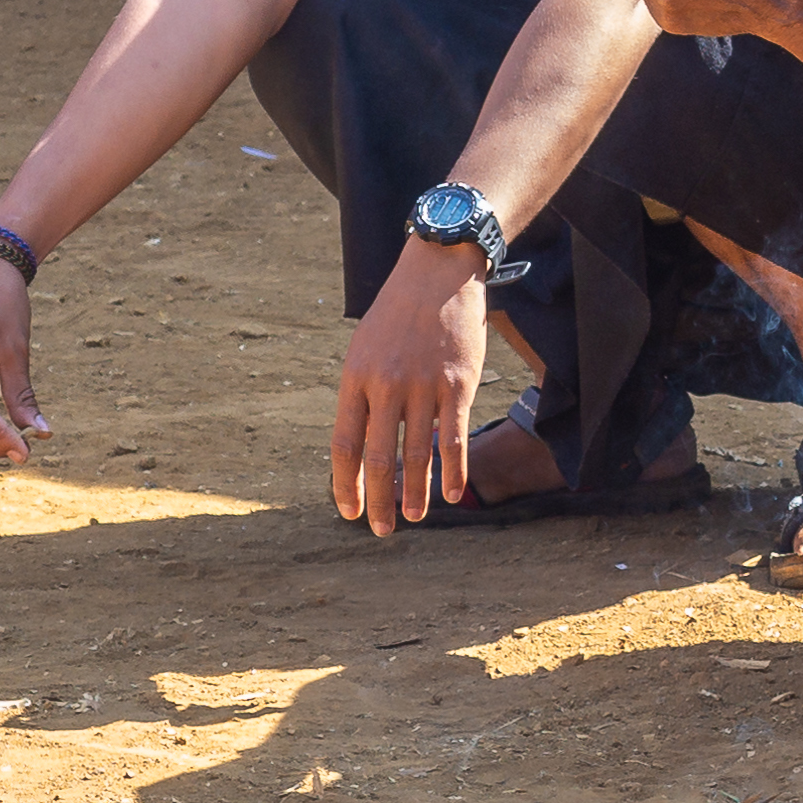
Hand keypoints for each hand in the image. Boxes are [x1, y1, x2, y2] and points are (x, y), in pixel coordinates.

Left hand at [330, 238, 485, 535]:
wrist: (438, 271)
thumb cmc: (398, 313)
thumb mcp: (365, 348)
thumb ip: (361, 394)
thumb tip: (359, 444)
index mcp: (355, 378)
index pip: (344, 444)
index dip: (344, 484)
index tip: (348, 511)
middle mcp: (386, 385)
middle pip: (378, 457)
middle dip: (377, 500)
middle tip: (380, 530)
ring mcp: (423, 385)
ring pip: (417, 454)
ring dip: (414, 493)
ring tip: (411, 518)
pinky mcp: (458, 384)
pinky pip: (453, 437)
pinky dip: (452, 470)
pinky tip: (451, 494)